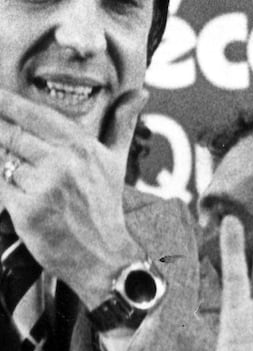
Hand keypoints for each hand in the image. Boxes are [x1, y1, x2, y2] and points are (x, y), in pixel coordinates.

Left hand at [0, 88, 149, 304]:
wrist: (103, 257)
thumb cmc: (105, 208)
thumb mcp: (117, 163)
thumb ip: (121, 124)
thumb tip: (140, 93)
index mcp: (83, 147)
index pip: (33, 114)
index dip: (5, 102)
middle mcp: (64, 162)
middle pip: (10, 134)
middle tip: (0, 134)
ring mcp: (44, 185)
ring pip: (1, 160)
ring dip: (1, 161)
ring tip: (19, 173)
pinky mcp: (25, 208)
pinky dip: (1, 186)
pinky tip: (15, 192)